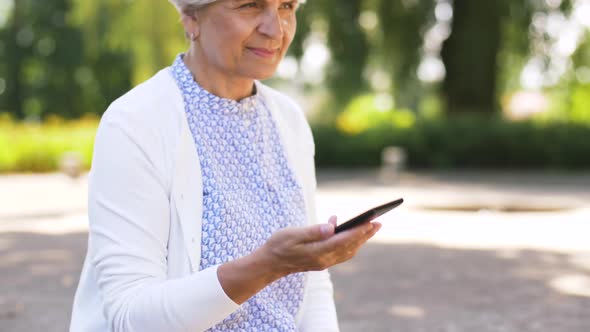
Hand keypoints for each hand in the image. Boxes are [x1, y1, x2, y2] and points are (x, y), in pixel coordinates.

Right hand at [259, 216, 381, 276]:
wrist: (270, 264)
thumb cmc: (279, 245)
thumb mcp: (292, 234)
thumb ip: (313, 231)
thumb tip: (331, 227)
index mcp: (318, 252)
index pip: (344, 241)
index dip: (359, 231)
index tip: (371, 222)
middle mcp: (324, 259)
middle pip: (350, 247)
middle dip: (365, 235)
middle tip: (378, 222)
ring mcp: (324, 262)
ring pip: (348, 251)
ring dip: (360, 239)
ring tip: (370, 227)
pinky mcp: (322, 261)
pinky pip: (341, 253)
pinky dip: (349, 243)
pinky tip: (347, 231)